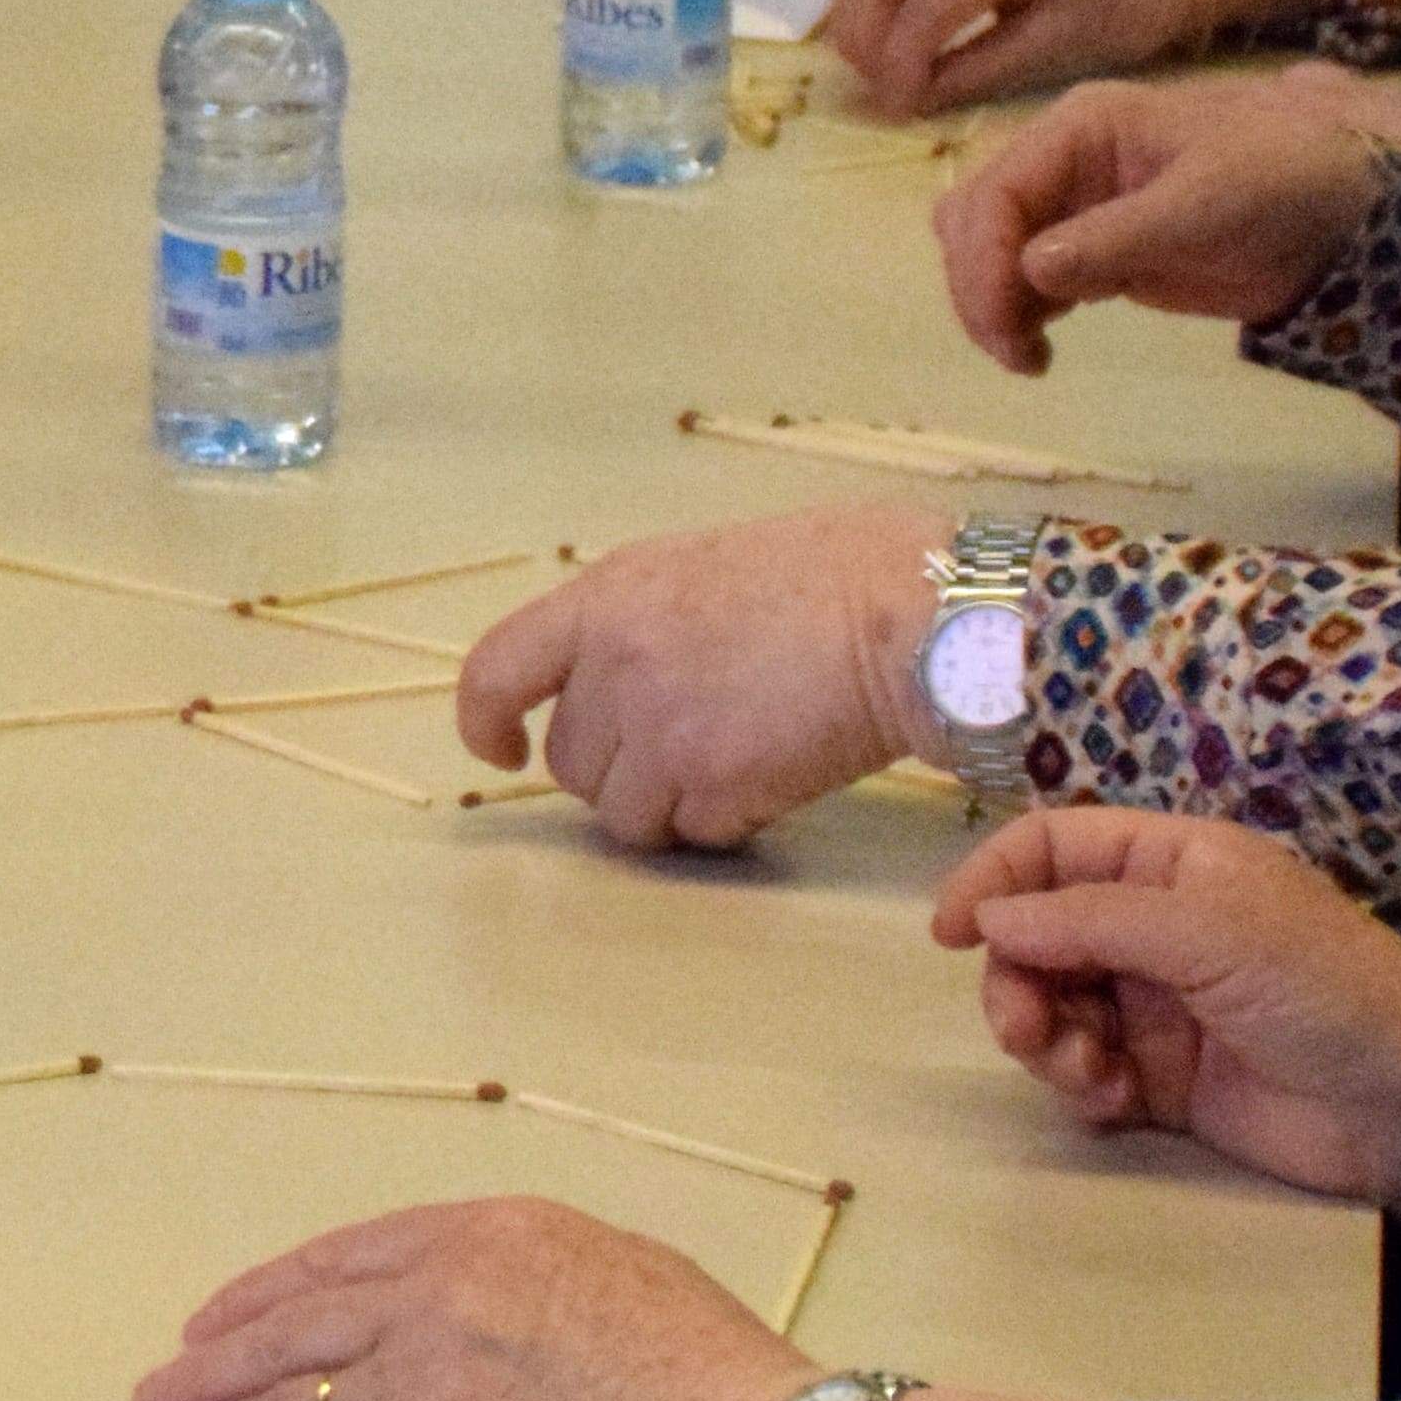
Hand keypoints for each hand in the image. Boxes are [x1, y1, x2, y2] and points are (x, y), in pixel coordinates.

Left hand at [134, 1198, 798, 1400]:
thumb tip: (482, 1311)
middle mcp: (431, 1306)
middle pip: (292, 1337)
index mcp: (481, 1237)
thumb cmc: (718, 1381)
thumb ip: (528, 1279)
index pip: (339, 1262)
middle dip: (212, 1368)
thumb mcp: (622, 1270)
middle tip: (160, 1393)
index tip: (221, 1322)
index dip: (266, 1297)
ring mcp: (418, 1399)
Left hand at [454, 505, 940, 850]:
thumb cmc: (835, 577)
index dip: (486, 722)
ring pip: (622, 814)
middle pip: (570, 761)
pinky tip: (773, 776)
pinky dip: (724, 823)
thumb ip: (638, 624)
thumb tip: (609, 687)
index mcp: (607, 597)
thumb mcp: (705, 566)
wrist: (915, 610)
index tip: (504, 749)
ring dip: (670, 806)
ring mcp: (660, 725)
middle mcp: (617, 661)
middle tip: (694, 743)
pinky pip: (688, 834)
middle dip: (620, 770)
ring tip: (740, 760)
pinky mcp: (711, 780)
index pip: (493, 670)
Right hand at [827, 0, 1296, 115]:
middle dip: (864, 39)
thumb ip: (975, 71)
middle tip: (886, 92)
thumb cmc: (1119, 10)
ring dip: (859, 24)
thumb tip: (906, 98)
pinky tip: (897, 49)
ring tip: (887, 73)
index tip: (902, 108)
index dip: (901, 63)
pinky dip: (875, 10)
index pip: (927, 1)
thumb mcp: (1056, 51)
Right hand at [932, 808, 1400, 1205]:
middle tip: (1028, 1030)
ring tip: (1088, 1074)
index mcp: (1174, 865)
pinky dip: (1082, 1085)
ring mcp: (1158, 1006)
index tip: (951, 934)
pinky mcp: (1162, 1080)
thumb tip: (988, 918)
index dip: (995, 879)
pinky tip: (1117, 1101)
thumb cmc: (1324, 990)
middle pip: (1038, 936)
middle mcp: (1158, 928)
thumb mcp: (1208, 932)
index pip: (1055, 848)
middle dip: (1019, 980)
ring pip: (1053, 1008)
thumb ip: (1089, 919)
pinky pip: (1085, 1071)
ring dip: (1047, 1039)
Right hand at [934, 73, 1388, 374]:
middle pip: (974, 221)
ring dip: (990, 306)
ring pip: (990, 252)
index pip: (995, 191)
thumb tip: (1032, 271)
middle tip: (1017, 354)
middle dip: (977, 287)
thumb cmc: (1282, 181)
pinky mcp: (1094, 253)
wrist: (1344, 208)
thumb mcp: (1204, 204)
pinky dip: (1017, 315)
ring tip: (1030, 360)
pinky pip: (1025, 281)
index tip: (1005, 328)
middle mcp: (1065, 162)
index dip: (982, 262)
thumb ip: (1116, 238)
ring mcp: (1076, 209)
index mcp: (1082, 127)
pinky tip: (1042, 351)